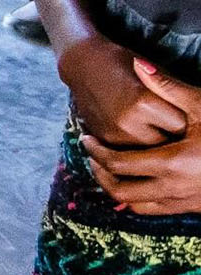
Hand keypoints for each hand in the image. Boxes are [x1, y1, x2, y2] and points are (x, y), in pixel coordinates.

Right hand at [60, 37, 187, 147]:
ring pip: (148, 151)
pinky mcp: (104, 139)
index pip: (180, 126)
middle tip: (169, 123)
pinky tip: (138, 129)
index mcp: (142, 102)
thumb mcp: (154, 73)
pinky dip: (137, 143)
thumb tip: (194, 119)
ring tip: (153, 126)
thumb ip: (175, 97)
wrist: (82, 63)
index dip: (183, 119)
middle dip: (171, 135)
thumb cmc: (123, 63)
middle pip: (166, 142)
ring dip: (154, 142)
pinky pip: (130, 150)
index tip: (182, 114)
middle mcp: (126, 121)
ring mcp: (113, 133)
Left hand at [82, 64, 200, 212]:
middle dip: (100, 174)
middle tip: (92, 156)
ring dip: (117, 189)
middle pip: (120, 191)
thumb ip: (168, 87)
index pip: (118, 164)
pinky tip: (137, 180)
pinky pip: (156, 210)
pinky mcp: (195, 209)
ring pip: (136, 206)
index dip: (95, 153)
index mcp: (173, 164)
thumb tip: (138, 64)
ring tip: (109, 169)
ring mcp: (186, 203)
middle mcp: (175, 189)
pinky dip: (139, 198)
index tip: (86, 140)